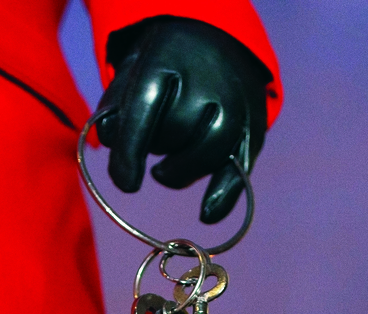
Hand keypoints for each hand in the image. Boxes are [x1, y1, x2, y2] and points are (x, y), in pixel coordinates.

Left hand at [95, 17, 270, 223]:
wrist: (217, 43)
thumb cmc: (163, 69)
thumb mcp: (132, 72)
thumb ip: (114, 108)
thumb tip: (114, 145)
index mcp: (169, 54)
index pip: (146, 106)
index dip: (132, 150)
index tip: (125, 184)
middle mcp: (209, 76)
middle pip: (177, 130)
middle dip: (157, 146)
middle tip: (153, 142)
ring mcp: (237, 102)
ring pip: (207, 153)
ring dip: (178, 173)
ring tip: (163, 172)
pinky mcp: (254, 129)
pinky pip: (239, 170)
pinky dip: (223, 197)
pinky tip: (207, 215)